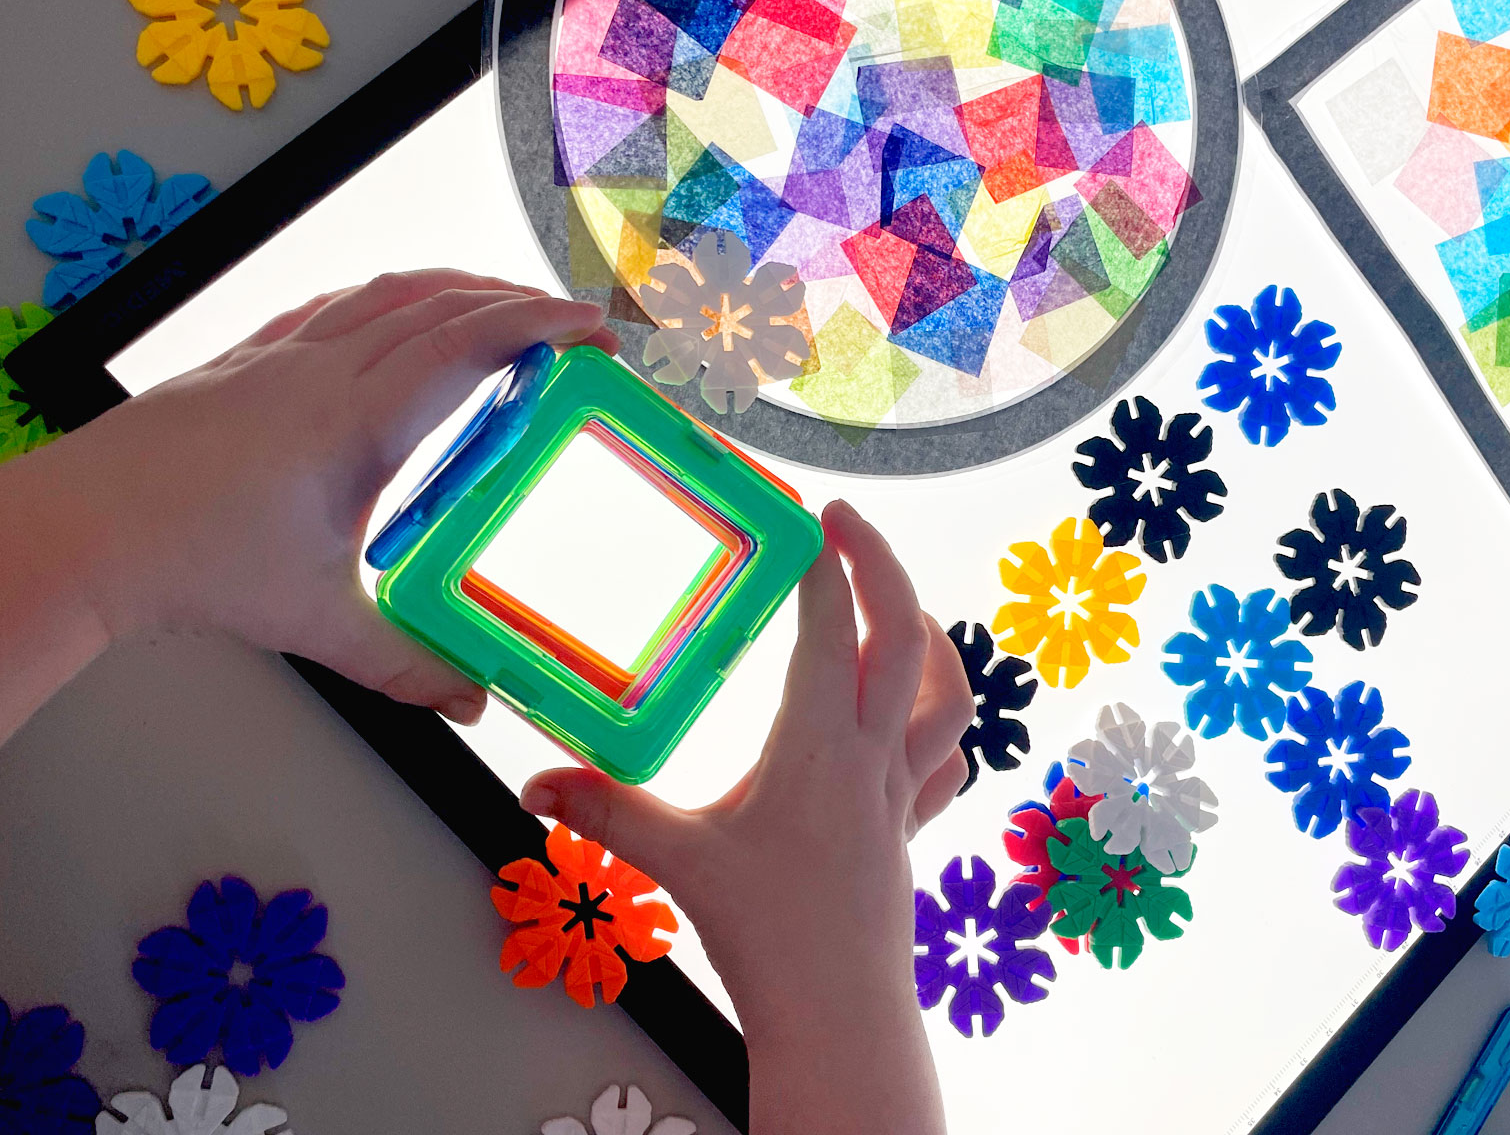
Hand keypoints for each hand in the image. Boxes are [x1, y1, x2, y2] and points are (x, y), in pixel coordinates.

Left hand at [25, 269, 615, 722]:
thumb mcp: (316, 621)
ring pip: (389, 291)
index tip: (590, 325)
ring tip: (507, 306)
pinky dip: (393, 296)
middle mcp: (321, 370)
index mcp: (353, 420)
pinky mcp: (246, 359)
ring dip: (461, 287)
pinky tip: (401, 312)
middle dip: (519, 302)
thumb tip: (471, 698)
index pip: (466, 346)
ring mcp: (279, 356)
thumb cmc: (186, 564)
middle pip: (441, 303)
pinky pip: (337, 303)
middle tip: (574, 323)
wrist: (81, 530)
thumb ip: (405, 664)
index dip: (538, 327)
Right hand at [522, 501, 973, 1134]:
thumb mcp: (677, 861)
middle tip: (847, 524)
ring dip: (928, 638)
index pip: (831, 630)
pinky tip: (911, 720)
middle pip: (907, 637)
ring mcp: (900, 792)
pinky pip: (944, 760)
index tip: (806, 522)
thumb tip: (535, 784)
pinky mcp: (908, 828)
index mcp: (819, 744)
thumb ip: (607, 812)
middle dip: (883, 566)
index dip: (823, 568)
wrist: (838, 1013)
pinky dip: (936, 723)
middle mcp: (871, 756)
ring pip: (947, 695)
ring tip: (897, 606)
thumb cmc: (769, 936)